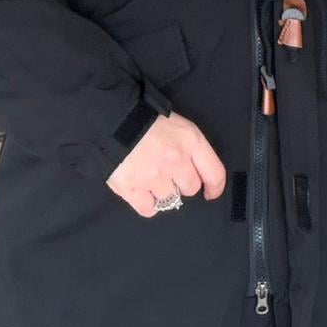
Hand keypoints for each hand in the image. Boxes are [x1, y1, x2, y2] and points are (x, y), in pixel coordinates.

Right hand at [106, 110, 227, 217]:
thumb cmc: (145, 117)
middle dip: (182, 182)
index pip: (215, 173)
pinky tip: (141, 189)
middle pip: (191, 188)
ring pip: (169, 199)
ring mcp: (153, 177)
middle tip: (168, 171)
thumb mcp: (177, 123)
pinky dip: (146, 203)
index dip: (215, 187)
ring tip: (150, 175)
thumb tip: (197, 171)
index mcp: (189, 141)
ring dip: (162, 191)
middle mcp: (175, 161)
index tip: (210, 192)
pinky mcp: (132, 189)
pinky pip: (149, 209)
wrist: (111, 118)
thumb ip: (190, 146)